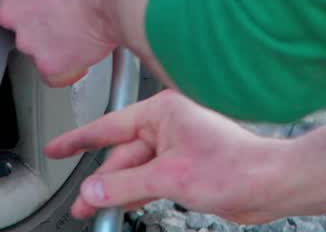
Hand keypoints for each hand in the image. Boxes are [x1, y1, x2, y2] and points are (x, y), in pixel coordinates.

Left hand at [0, 0, 125, 85]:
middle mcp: (10, 12)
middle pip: (18, 21)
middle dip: (37, 20)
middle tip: (63, 13)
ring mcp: (27, 41)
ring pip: (34, 48)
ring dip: (51, 43)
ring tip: (77, 31)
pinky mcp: (46, 64)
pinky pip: (53, 74)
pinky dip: (66, 68)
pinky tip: (80, 54)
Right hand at [46, 90, 288, 223]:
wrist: (269, 184)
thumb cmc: (233, 167)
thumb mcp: (168, 178)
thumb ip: (124, 185)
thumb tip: (93, 191)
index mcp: (162, 112)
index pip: (108, 126)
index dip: (78, 140)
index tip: (56, 148)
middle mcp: (168, 126)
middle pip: (121, 154)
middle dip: (101, 181)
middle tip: (82, 205)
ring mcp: (177, 147)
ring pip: (135, 170)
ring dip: (117, 191)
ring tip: (96, 212)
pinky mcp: (186, 167)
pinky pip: (150, 180)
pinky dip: (136, 194)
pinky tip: (123, 207)